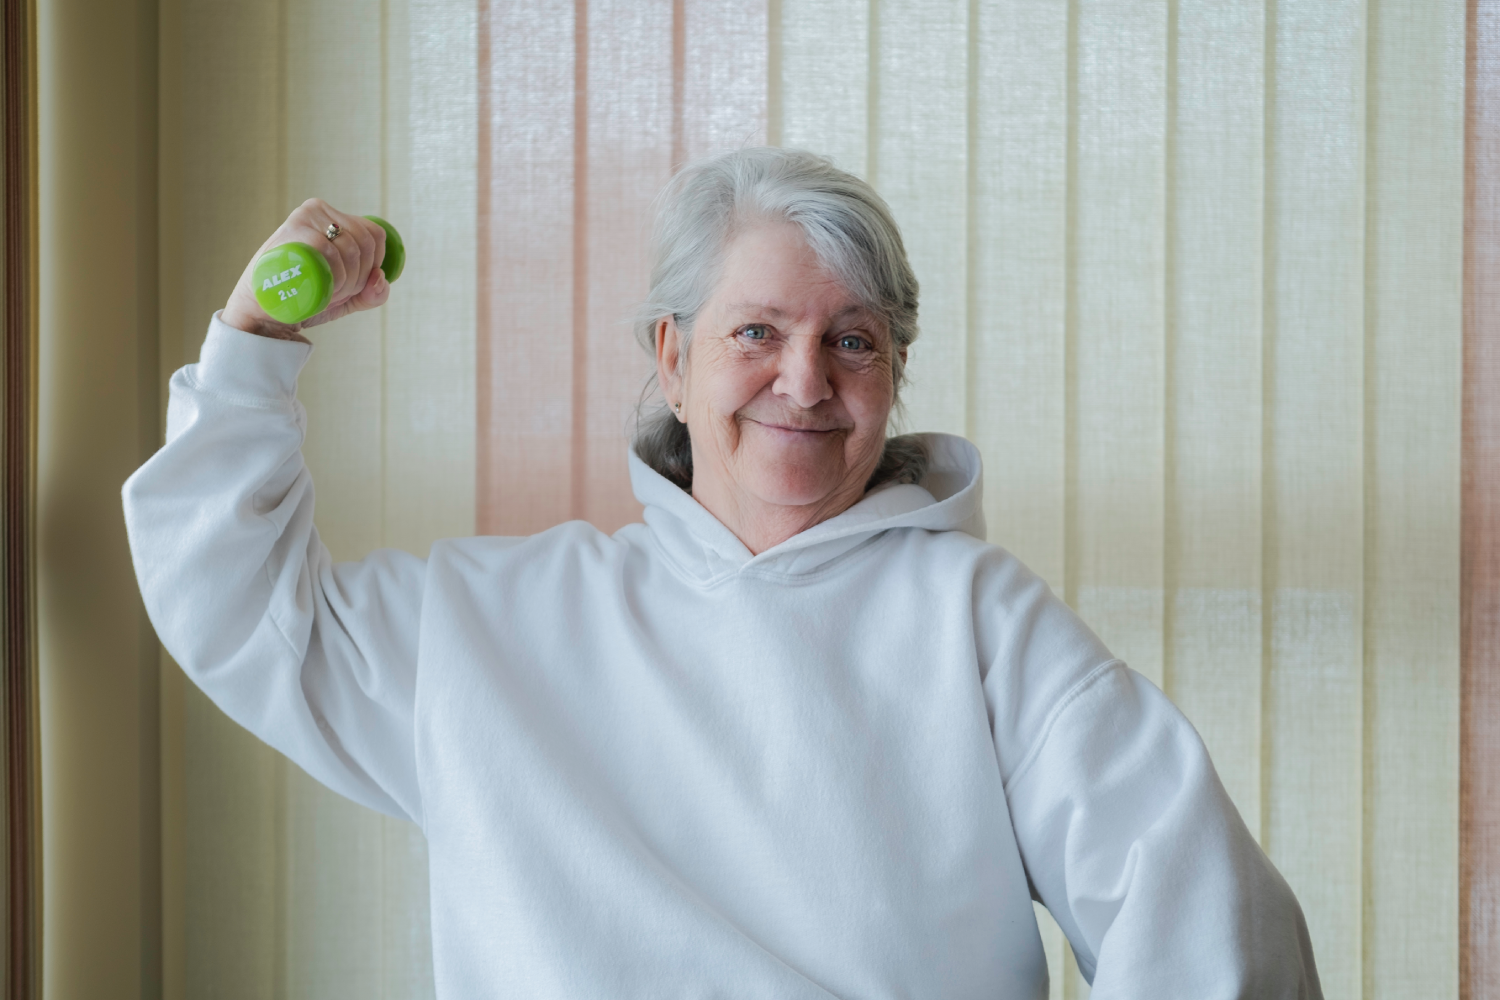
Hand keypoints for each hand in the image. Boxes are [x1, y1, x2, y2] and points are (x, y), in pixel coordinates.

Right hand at [221, 198, 389, 341]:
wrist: (265, 313)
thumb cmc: (305, 299)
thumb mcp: (347, 298)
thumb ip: (372, 292)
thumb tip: (380, 277)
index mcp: (334, 217)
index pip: (374, 234)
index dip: (375, 264)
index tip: (357, 285)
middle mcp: (319, 210)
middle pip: (365, 242)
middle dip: (360, 277)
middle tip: (339, 293)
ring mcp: (303, 218)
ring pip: (349, 247)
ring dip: (347, 280)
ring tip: (328, 293)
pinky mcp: (290, 231)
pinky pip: (327, 249)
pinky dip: (334, 275)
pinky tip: (323, 288)